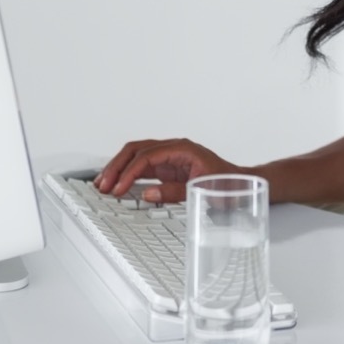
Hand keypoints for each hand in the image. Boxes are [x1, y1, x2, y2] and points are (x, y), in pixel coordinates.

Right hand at [93, 139, 245, 202]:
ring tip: (103, 183)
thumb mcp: (202, 190)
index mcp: (183, 149)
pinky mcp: (168, 167)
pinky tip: (117, 183)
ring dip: (118, 168)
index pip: (148, 156)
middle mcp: (174, 149)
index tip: (119, 188)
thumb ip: (173, 191)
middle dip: (117, 166)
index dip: (130, 172)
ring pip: (136, 155)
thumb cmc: (227, 183)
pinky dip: (128, 174)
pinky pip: (142, 166)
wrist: (241, 183)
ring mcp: (170, 156)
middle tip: (104, 184)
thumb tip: (148, 194)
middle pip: (137, 149)